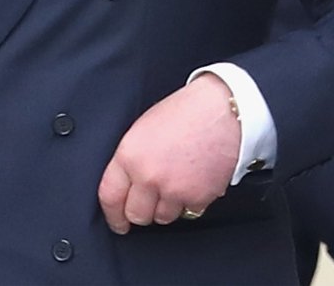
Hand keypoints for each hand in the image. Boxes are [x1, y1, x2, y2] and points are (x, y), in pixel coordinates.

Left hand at [98, 73, 239, 233]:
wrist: (223, 109)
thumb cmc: (188, 112)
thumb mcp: (145, 129)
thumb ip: (132, 160)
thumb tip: (128, 186)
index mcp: (130, 156)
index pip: (110, 197)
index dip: (113, 215)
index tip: (118, 223)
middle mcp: (148, 176)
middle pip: (137, 215)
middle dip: (144, 211)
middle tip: (154, 200)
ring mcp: (174, 189)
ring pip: (164, 217)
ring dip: (170, 206)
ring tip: (180, 182)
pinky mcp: (198, 197)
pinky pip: (190, 211)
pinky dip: (193, 201)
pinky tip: (197, 179)